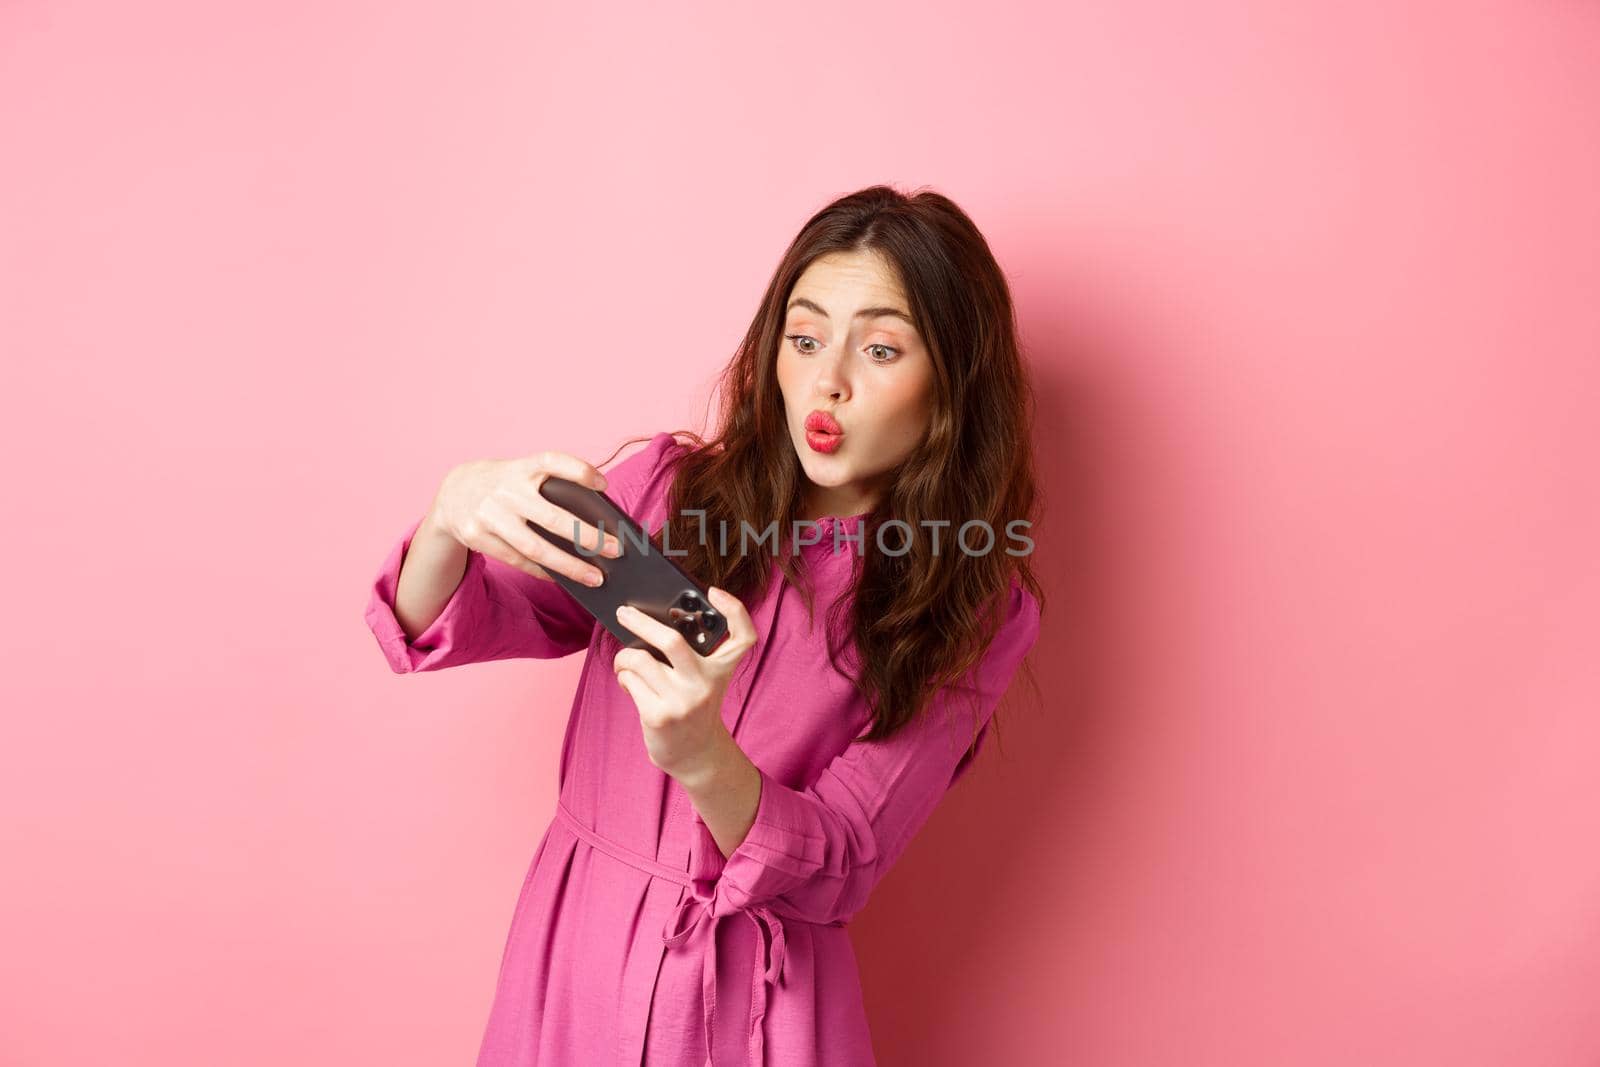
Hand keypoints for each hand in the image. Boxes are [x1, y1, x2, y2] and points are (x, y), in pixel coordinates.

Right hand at [427, 450, 624, 586]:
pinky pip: (518, 560)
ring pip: (536, 549)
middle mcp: (506, 489)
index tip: (603, 485)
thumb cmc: (505, 484)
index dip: (578, 471)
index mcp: (521, 467)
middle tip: (616, 550)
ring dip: (570, 567)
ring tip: (596, 578)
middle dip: (588, 537)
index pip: (552, 461)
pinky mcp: (478, 536)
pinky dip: (543, 572)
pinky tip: (564, 579)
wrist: (453, 491)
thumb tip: (593, 524)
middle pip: (552, 518)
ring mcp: (490, 515)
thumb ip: (550, 489)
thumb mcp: (522, 474)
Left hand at [612, 586, 757, 780]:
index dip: (734, 609)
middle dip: (641, 622)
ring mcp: (682, 701)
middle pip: (672, 641)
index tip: (714, 592)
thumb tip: (649, 622)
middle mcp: (706, 684)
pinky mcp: (659, 715)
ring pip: (640, 660)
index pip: (743, 636)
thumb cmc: (694, 706)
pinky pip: (630, 680)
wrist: (695, 754)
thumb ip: (692, 654)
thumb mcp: (706, 680)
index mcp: (721, 669)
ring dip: (624, 657)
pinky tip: (629, 683)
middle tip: (623, 612)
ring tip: (624, 662)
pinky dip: (624, 677)